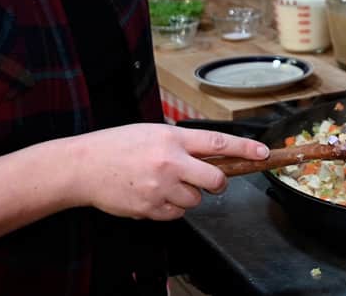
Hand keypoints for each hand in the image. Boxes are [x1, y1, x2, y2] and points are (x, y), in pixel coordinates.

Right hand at [68, 123, 268, 219]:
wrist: (82, 167)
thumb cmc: (117, 146)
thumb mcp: (152, 132)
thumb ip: (181, 143)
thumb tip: (210, 155)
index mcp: (172, 138)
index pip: (218, 143)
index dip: (245, 149)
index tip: (263, 154)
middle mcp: (170, 162)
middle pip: (215, 181)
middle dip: (217, 184)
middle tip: (209, 181)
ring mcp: (161, 188)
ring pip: (195, 201)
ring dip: (187, 195)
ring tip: (164, 183)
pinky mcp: (151, 208)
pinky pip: (176, 214)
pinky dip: (171, 208)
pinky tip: (153, 195)